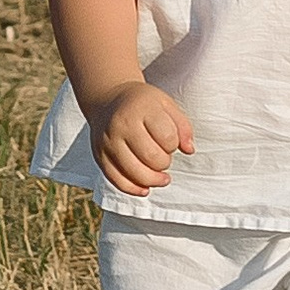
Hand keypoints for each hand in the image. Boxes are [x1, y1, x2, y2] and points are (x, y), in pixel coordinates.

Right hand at [90, 80, 194, 196]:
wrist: (107, 99)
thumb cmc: (143, 104)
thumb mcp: (167, 104)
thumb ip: (183, 126)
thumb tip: (189, 150)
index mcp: (141, 109)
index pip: (167, 137)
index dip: (174, 144)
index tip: (171, 140)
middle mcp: (122, 125)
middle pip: (152, 158)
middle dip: (165, 163)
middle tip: (164, 156)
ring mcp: (108, 142)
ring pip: (134, 173)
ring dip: (153, 179)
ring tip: (161, 177)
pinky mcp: (99, 156)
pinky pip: (117, 180)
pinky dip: (134, 189)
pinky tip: (145, 188)